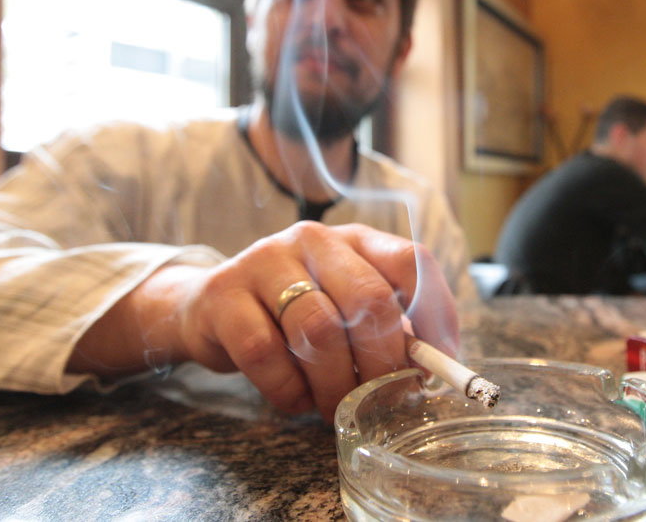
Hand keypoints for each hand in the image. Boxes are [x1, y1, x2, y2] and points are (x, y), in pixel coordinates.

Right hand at [69, 222, 458, 421]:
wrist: (206, 307)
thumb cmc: (290, 315)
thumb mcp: (342, 308)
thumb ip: (385, 328)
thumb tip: (432, 365)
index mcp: (353, 240)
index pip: (409, 260)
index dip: (434, 312)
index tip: (439, 361)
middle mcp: (313, 241)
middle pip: (369, 299)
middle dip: (384, 361)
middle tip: (383, 397)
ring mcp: (264, 262)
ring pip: (319, 331)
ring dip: (335, 384)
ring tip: (335, 406)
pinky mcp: (223, 297)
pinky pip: (265, 354)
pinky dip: (288, 390)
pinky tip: (294, 399)